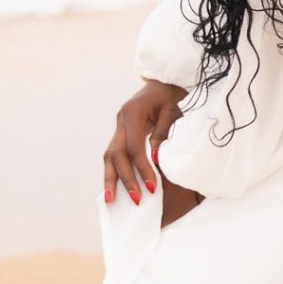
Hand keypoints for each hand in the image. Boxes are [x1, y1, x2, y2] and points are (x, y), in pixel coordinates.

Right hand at [103, 80, 186, 207]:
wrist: (165, 83)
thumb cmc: (172, 97)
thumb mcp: (173, 113)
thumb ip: (162, 135)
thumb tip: (155, 160)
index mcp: (133, 112)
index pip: (134, 147)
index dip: (141, 168)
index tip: (151, 187)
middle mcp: (121, 120)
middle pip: (116, 154)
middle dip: (125, 178)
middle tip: (136, 199)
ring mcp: (118, 126)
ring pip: (109, 156)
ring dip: (111, 178)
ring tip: (111, 200)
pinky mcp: (120, 132)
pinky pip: (114, 154)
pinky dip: (114, 171)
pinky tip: (114, 188)